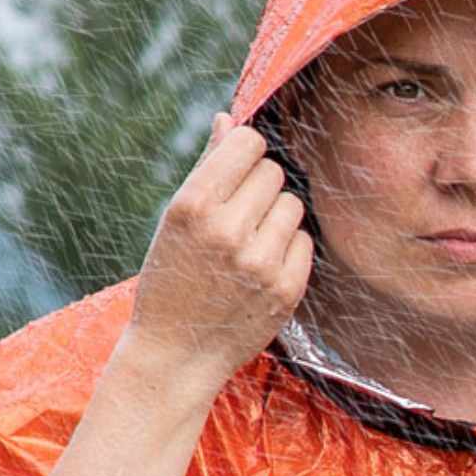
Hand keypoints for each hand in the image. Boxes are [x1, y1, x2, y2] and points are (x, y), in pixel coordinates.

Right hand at [126, 110, 314, 383]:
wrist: (176, 355)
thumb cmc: (171, 279)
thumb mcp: (174, 221)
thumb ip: (207, 168)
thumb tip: (229, 119)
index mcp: (193, 206)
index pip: (248, 143)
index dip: (245, 152)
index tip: (236, 170)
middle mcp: (228, 232)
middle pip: (274, 172)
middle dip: (259, 186)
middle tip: (239, 215)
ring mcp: (261, 263)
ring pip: (293, 204)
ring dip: (276, 216)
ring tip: (249, 242)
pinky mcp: (286, 289)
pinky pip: (304, 241)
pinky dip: (287, 249)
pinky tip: (261, 267)